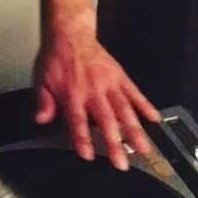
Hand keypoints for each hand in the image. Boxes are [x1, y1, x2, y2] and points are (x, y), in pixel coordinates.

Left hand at [33, 12, 161, 170]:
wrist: (70, 34)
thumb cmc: (56, 60)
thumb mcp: (42, 80)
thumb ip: (43, 101)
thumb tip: (41, 119)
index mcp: (72, 93)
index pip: (77, 120)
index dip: (82, 138)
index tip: (89, 155)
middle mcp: (93, 90)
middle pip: (105, 120)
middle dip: (114, 143)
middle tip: (122, 163)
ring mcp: (109, 83)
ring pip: (124, 110)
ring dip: (134, 130)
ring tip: (143, 149)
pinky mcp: (120, 76)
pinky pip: (135, 92)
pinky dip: (146, 106)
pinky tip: (155, 119)